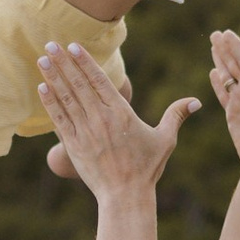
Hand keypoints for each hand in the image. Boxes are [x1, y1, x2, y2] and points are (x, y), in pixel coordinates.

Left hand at [37, 42, 197, 199]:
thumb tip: (197, 101)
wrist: (125, 195)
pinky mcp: (74, 145)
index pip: (99, 81)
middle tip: (50, 44)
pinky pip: (59, 118)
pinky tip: (42, 87)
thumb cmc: (146, 168)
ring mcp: (85, 131)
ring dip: (53, 77)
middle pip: (79, 84)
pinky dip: (50, 102)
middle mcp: (101, 118)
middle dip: (64, 62)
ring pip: (66, 98)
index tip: (73, 46)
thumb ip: (176, 116)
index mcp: (121, 113)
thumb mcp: (165, 139)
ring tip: (42, 59)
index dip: (85, 62)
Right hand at [207, 30, 239, 170]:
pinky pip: (224, 93)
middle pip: (235, 64)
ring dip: (221, 61)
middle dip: (225, 49)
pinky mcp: (233, 113)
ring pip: (228, 76)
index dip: (236, 46)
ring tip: (213, 47)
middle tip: (215, 34)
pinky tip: (213, 72)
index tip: (226, 33)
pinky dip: (218, 83)